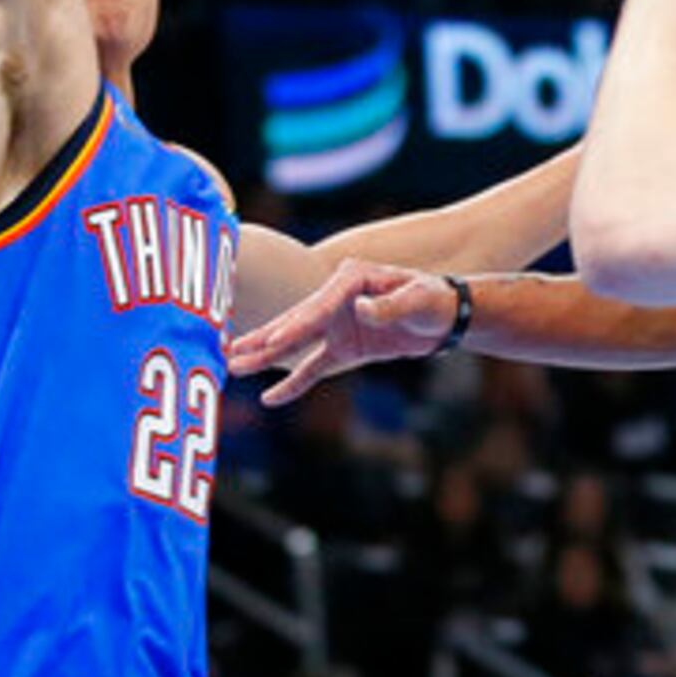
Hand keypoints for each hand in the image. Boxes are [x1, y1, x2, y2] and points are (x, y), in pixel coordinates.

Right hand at [228, 259, 460, 402]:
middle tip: (230, 351)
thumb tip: (362, 309)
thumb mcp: (419, 299)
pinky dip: (293, 382)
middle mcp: (336, 299)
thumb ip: (391, 305)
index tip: (273, 342)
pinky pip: (313, 367)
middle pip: (296, 322)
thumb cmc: (434, 300)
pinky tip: (271, 397)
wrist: (446, 316)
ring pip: (296, 343)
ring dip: (265, 355)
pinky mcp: (342, 347)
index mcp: (351, 279)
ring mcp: (336, 324)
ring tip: (232, 365)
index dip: (297, 325)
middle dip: (264, 339)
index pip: (318, 306)